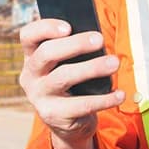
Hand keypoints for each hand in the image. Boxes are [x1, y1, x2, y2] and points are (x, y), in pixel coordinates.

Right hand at [19, 19, 123, 146]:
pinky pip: (81, 105)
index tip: (69, 26)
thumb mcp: (65, 65)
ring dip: (91, 68)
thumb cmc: (70, 84)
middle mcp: (30, 75)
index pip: (28, 36)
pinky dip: (104, 99)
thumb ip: (72, 51)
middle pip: (47, 53)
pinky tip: (119, 94)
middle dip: (75, 44)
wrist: (66, 122)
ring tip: (114, 63)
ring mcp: (39, 96)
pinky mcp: (53, 115)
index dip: (45, 28)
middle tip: (99, 39)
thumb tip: (96, 38)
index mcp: (31, 57)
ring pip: (63, 77)